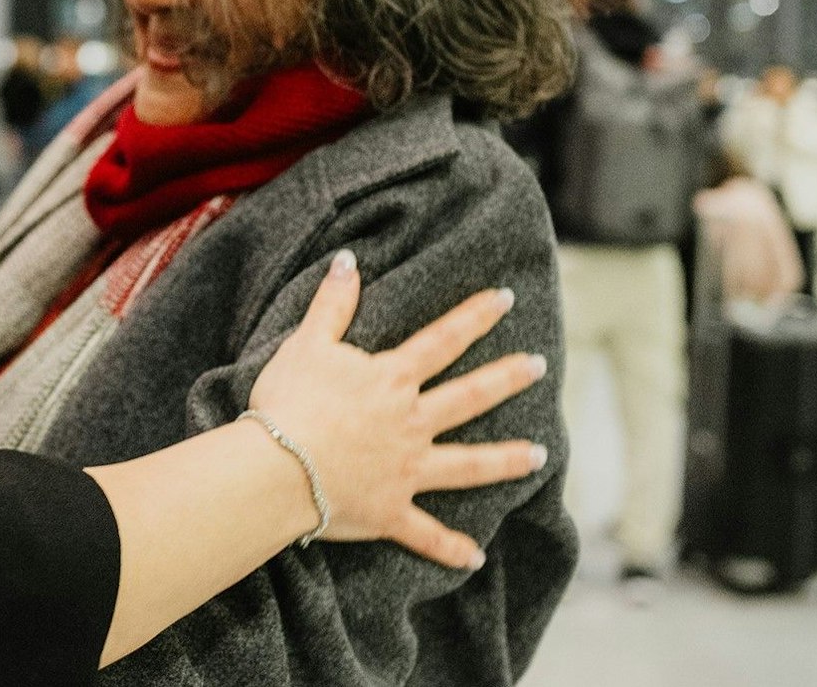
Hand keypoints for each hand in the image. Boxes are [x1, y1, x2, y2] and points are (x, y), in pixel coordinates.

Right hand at [249, 250, 548, 569]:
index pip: (442, 340)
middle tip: (539, 365)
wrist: (277, 469)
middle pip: (469, 397)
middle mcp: (411, 423)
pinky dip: (449, 548)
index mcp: (391, 380)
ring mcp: (407, 470)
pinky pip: (426, 534)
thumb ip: (332, 304)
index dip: (474, 316)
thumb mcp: (306, 344)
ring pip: (468, 465)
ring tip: (539, 455)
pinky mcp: (392, 511)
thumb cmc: (288, 403)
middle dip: (507, 379)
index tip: (505, 298)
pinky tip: (475, 556)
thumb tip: (348, 260)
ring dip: (505, 460)